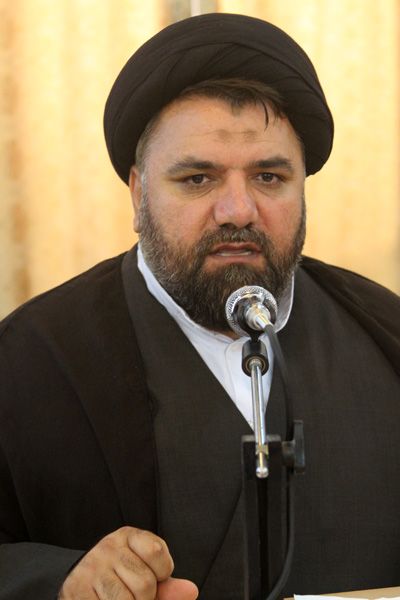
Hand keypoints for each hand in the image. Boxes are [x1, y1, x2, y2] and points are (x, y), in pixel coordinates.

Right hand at [59, 526, 197, 598]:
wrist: (79, 584)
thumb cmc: (121, 579)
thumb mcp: (145, 574)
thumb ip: (167, 585)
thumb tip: (192, 591)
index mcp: (127, 536)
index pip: (157, 552)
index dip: (161, 572)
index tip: (154, 576)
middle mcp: (107, 547)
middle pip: (145, 584)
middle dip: (146, 599)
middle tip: (134, 596)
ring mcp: (90, 568)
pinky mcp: (76, 590)